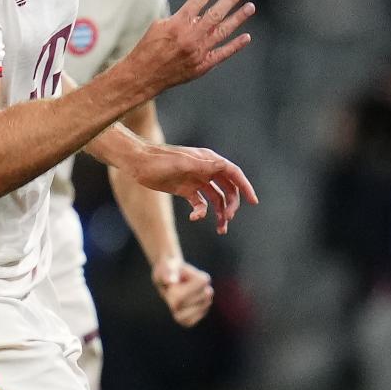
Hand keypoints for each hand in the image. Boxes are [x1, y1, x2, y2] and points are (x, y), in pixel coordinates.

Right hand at [122, 0, 255, 97]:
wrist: (143, 75)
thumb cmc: (148, 48)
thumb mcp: (159, 26)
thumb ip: (180, 18)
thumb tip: (198, 13)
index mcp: (177, 23)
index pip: (199, 0)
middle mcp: (190, 36)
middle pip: (215, 13)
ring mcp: (198, 52)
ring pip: (223, 31)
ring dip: (238, 18)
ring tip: (250, 7)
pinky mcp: (202, 66)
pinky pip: (223, 54)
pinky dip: (235, 45)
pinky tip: (246, 37)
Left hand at [128, 143, 258, 233]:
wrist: (137, 163)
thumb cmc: (159, 160)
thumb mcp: (183, 163)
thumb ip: (204, 166)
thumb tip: (225, 167)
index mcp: (208, 160)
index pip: (233, 174)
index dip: (245, 187)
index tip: (253, 201)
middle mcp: (205, 170)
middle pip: (227, 189)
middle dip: (231, 205)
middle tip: (227, 220)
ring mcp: (195, 180)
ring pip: (215, 199)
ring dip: (220, 213)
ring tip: (221, 229)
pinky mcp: (185, 190)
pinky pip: (200, 203)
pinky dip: (201, 212)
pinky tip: (194, 218)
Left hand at [152, 257, 214, 327]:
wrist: (174, 275)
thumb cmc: (169, 270)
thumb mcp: (164, 269)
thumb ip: (167, 273)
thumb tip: (170, 281)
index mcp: (203, 280)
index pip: (181, 295)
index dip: (172, 292)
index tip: (173, 283)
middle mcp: (208, 292)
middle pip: (180, 304)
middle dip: (171, 298)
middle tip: (173, 290)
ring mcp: (206, 304)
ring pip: (183, 316)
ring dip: (174, 308)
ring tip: (177, 297)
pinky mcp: (201, 314)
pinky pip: (187, 322)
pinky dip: (179, 316)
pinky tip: (180, 307)